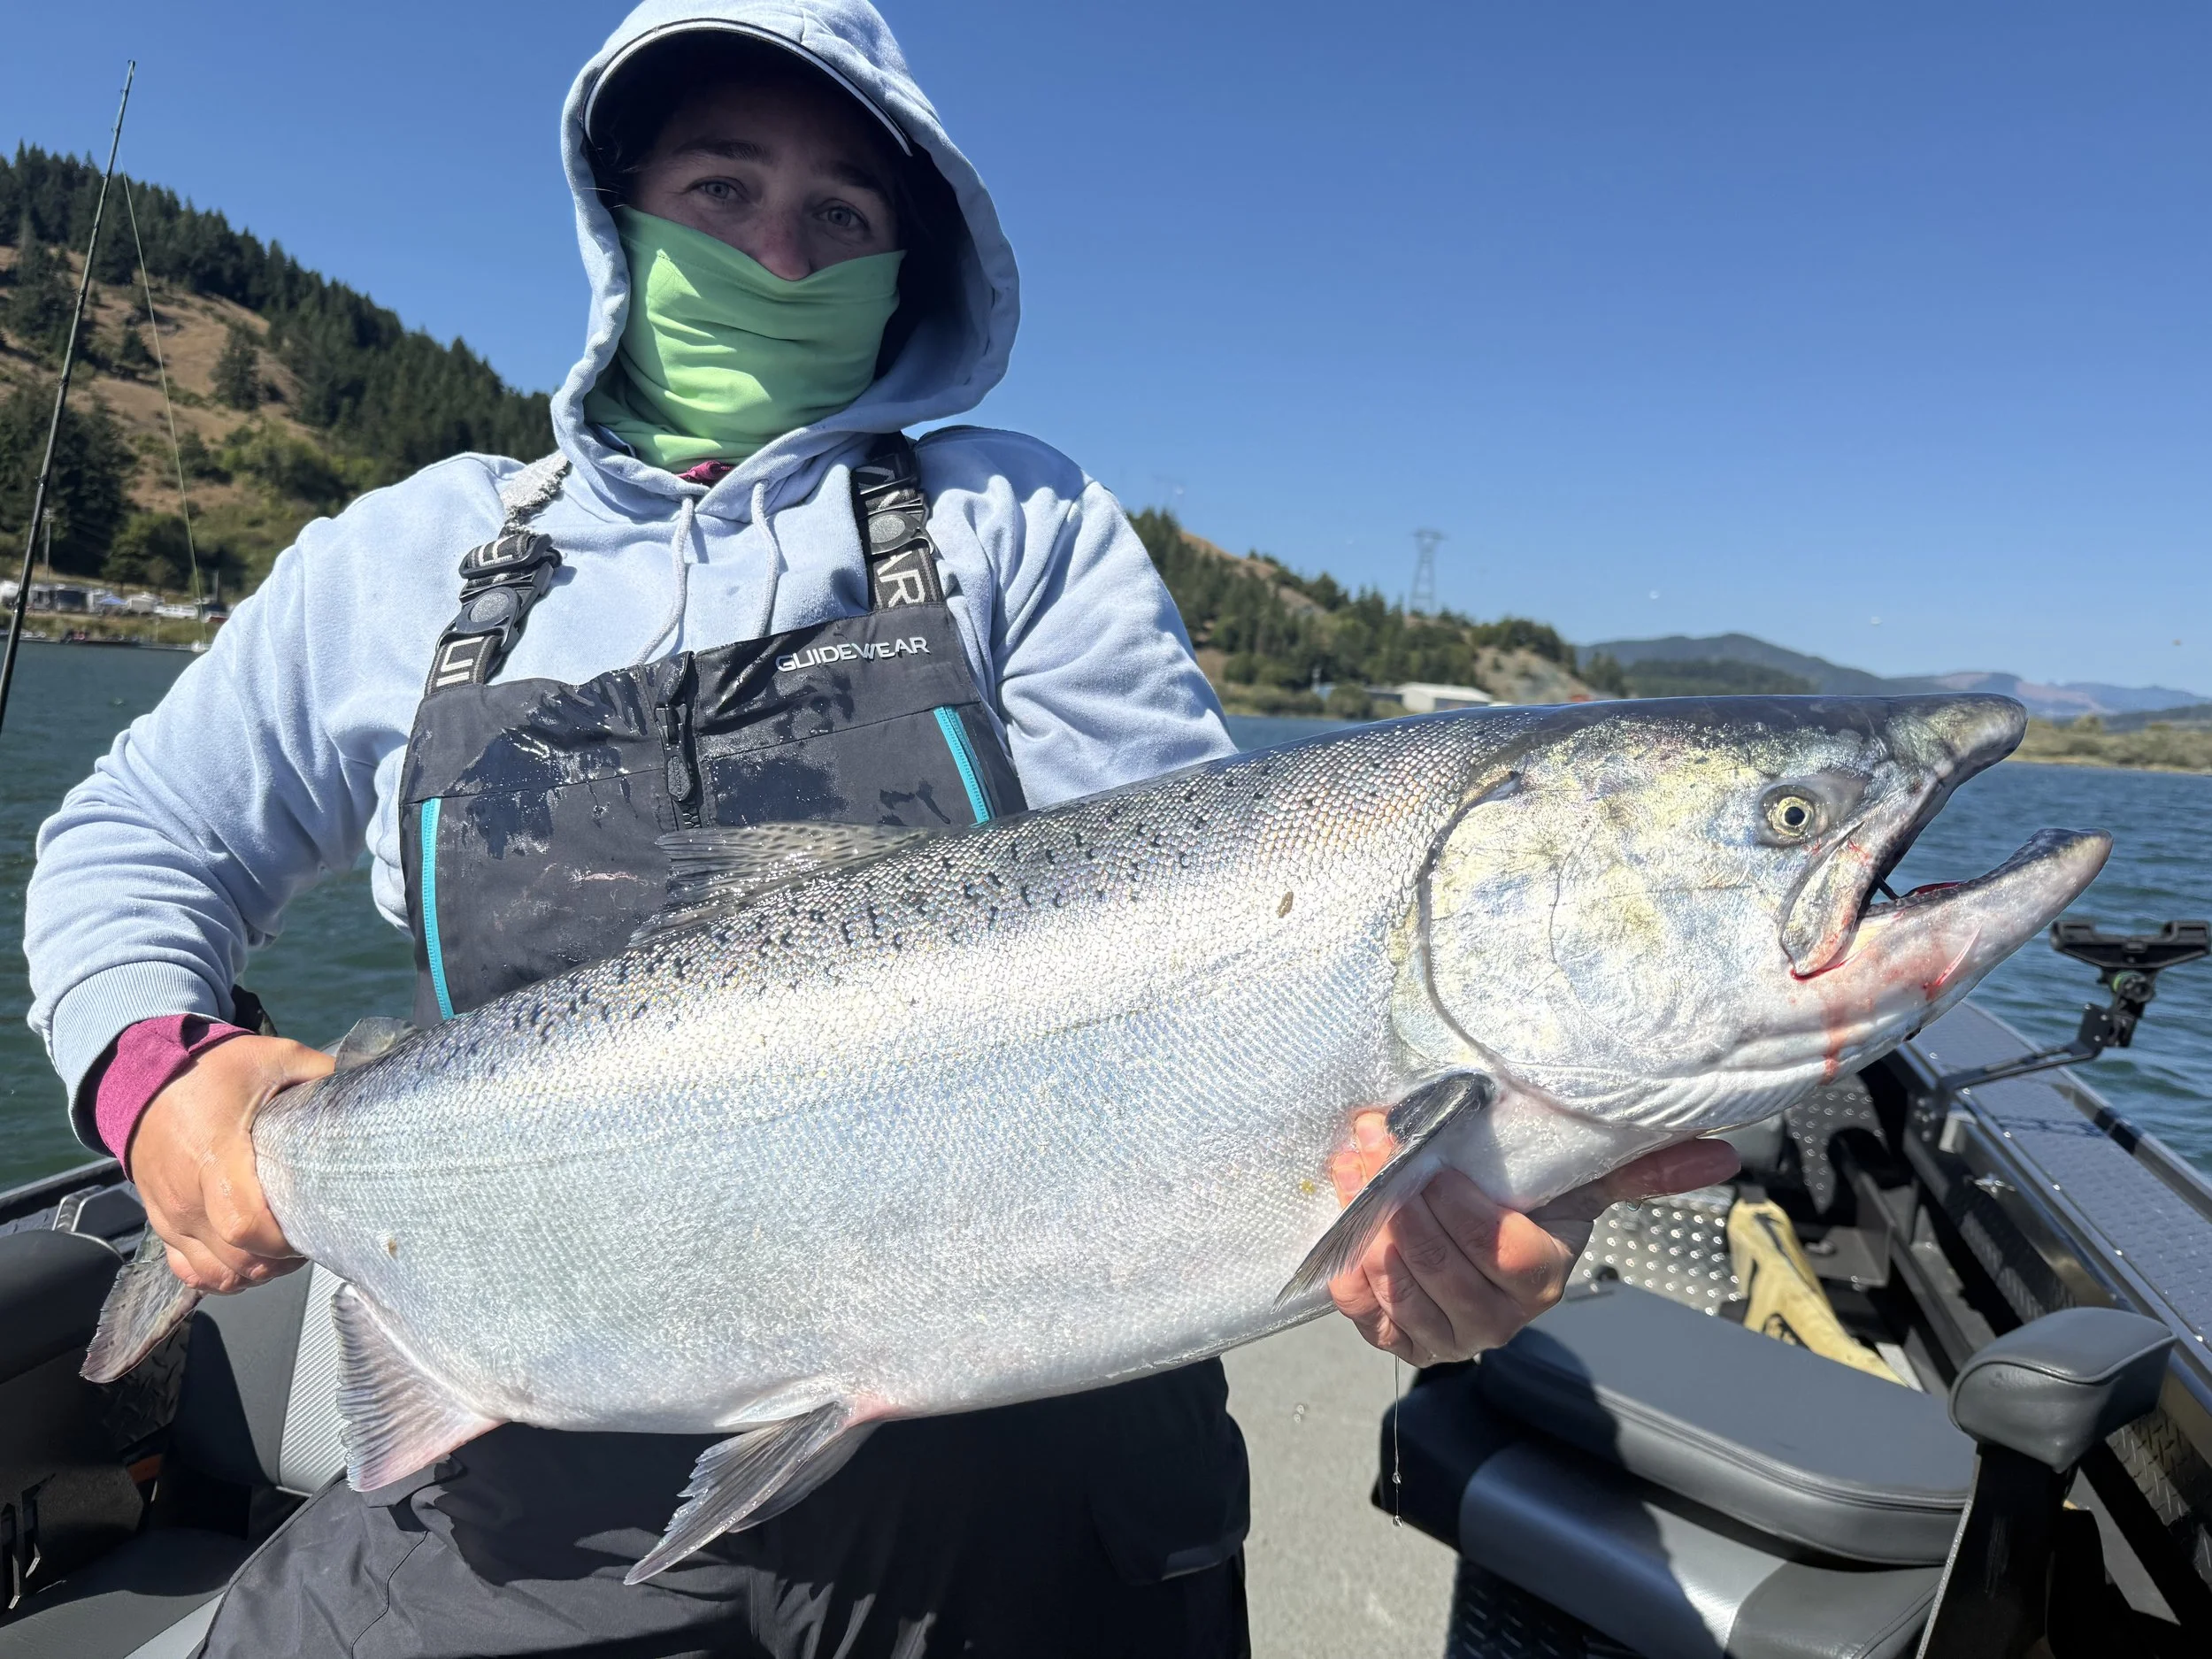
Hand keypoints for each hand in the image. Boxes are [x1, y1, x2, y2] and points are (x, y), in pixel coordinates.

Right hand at [127, 1035, 330, 1292]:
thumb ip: (321, 1075)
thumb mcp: (274, 1059)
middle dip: (280, 1261)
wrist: (143, 1077)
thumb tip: (366, 1090)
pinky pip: (190, 1271)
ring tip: (284, 1249)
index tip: (314, 1228)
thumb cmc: (210, 1070)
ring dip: (256, 1271)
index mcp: (217, 1158)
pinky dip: (221, 1276)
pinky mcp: (162, 1223)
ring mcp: (171, 1216)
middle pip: (236, 1261)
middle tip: (310, 1237)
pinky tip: (248, 1260)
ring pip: (216, 1274)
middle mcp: (188, 1197)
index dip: (283, 1241)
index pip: (245, 1225)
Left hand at [1328, 1117, 1739, 1364]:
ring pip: (1407, 1296)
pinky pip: (1371, 1317)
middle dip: (1407, 1211)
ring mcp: (1449, 1335)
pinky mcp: (1402, 1339)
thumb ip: (1646, 1167)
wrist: (1471, 1228)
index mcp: (1543, 1277)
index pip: (1511, 1260)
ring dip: (1372, 1235)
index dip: (1470, 1218)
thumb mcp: (1580, 1176)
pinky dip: (1354, 1275)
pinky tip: (1346, 1231)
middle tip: (1376, 1154)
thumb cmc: (1527, 1198)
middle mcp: (1500, 1318)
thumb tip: (1723, 1152)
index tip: (1437, 1170)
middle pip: (1450, 1275)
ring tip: (1354, 1176)